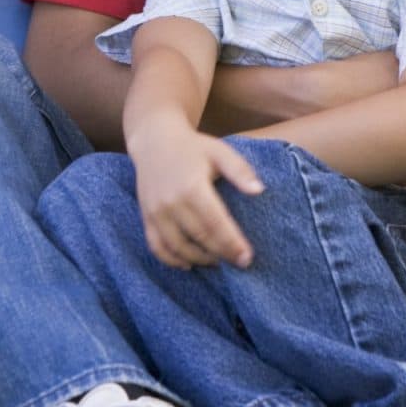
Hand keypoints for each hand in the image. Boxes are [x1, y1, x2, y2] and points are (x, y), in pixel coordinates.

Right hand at [131, 127, 264, 269]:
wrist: (155, 142)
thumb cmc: (194, 148)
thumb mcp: (220, 152)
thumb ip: (240, 171)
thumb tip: (259, 191)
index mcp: (192, 187)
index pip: (215, 223)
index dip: (232, 243)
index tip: (248, 258)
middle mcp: (171, 203)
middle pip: (199, 237)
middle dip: (221, 254)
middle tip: (241, 264)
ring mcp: (155, 213)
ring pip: (177, 247)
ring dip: (199, 259)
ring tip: (219, 262)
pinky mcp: (146, 218)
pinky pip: (156, 246)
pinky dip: (171, 260)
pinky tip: (189, 264)